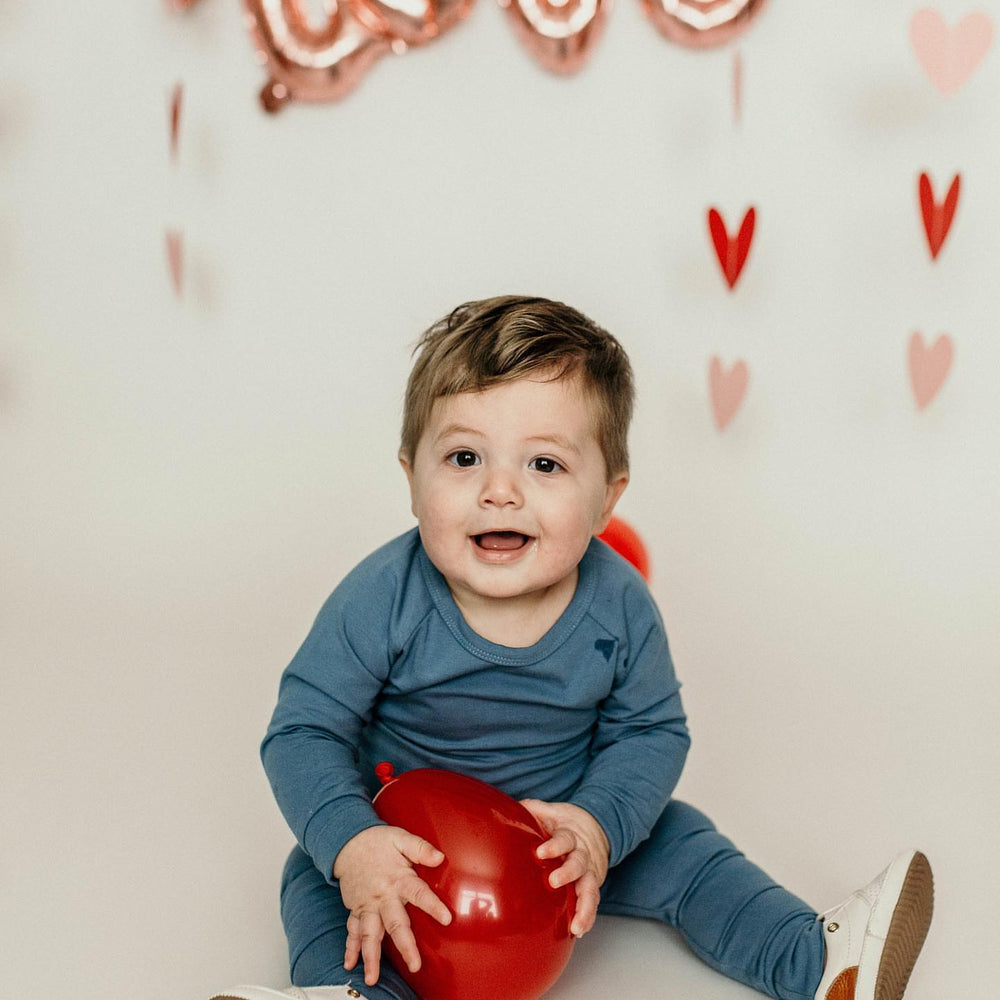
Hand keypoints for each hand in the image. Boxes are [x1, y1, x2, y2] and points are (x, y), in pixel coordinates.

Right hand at [333, 825, 451, 986]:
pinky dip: (350, 948)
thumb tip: (440, 857)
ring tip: (372, 977)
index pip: (419, 893)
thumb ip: (420, 848)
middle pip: (394, 923)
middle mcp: (382, 896)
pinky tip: (349, 964)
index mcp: (398, 879)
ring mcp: (367, 905)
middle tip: (414, 964)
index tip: (446, 919)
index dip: (432, 906)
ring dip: (371, 956)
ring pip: (369, 934)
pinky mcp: (356, 910)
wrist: (348, 842)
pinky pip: (352, 931)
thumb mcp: (401, 838)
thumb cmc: (379, 842)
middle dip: (404, 945)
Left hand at [518, 799, 609, 937]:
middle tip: (553, 882)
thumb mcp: (553, 812)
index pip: (564, 839)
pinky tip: (580, 930)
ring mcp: (589, 872)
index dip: (554, 845)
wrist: (595, 827)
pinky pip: (592, 902)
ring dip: (584, 906)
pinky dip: (588, 916)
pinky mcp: (592, 885)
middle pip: (578, 864)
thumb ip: (535, 809)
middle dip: (567, 873)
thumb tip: (515, 806)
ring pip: (590, 889)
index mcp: (571, 836)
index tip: (541, 852)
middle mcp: (583, 855)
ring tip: (576, 924)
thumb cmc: (565, 823)